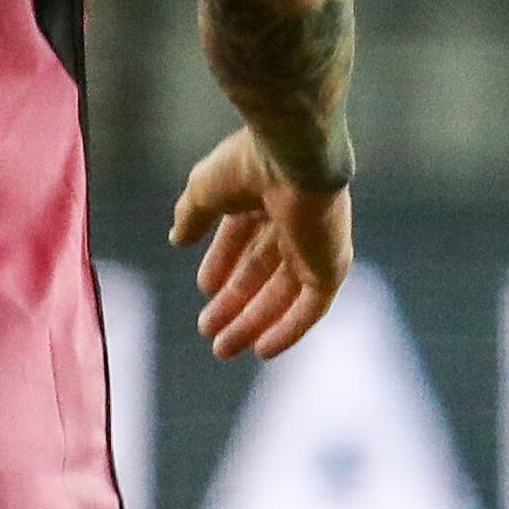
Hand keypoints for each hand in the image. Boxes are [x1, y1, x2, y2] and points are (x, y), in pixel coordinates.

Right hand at [171, 128, 350, 361]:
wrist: (292, 158)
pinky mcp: (331, 266)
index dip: (222, 264)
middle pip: (260, 272)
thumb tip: (177, 239)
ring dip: (252, 322)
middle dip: (233, 302)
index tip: (203, 290)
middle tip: (207, 330)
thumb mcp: (204, 190)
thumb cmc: (247, 165)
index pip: (242, 238)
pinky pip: (311, 308)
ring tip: (222, 348)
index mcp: (264, 197)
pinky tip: (262, 349)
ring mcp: (314, 246)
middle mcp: (292, 222)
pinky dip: (288, 329)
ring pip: (281, 295)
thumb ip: (191, 215)